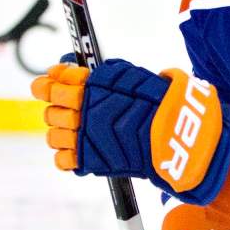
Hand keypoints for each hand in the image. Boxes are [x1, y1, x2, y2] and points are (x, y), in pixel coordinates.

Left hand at [30, 59, 229, 204]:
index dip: (50, 83)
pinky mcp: (89, 161)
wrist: (178, 135)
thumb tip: (66, 68)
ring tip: (82, 134)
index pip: (53, 83)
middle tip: (77, 112)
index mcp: (92, 86)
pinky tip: (83, 151)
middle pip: (51, 111)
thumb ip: (101, 73)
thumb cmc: (161, 103)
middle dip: (61, 111)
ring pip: (54, 136)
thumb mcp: (133, 76)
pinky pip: (63, 161)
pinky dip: (70, 157)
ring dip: (64, 134)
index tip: (54, 83)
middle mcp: (83, 111)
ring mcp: (83, 138)